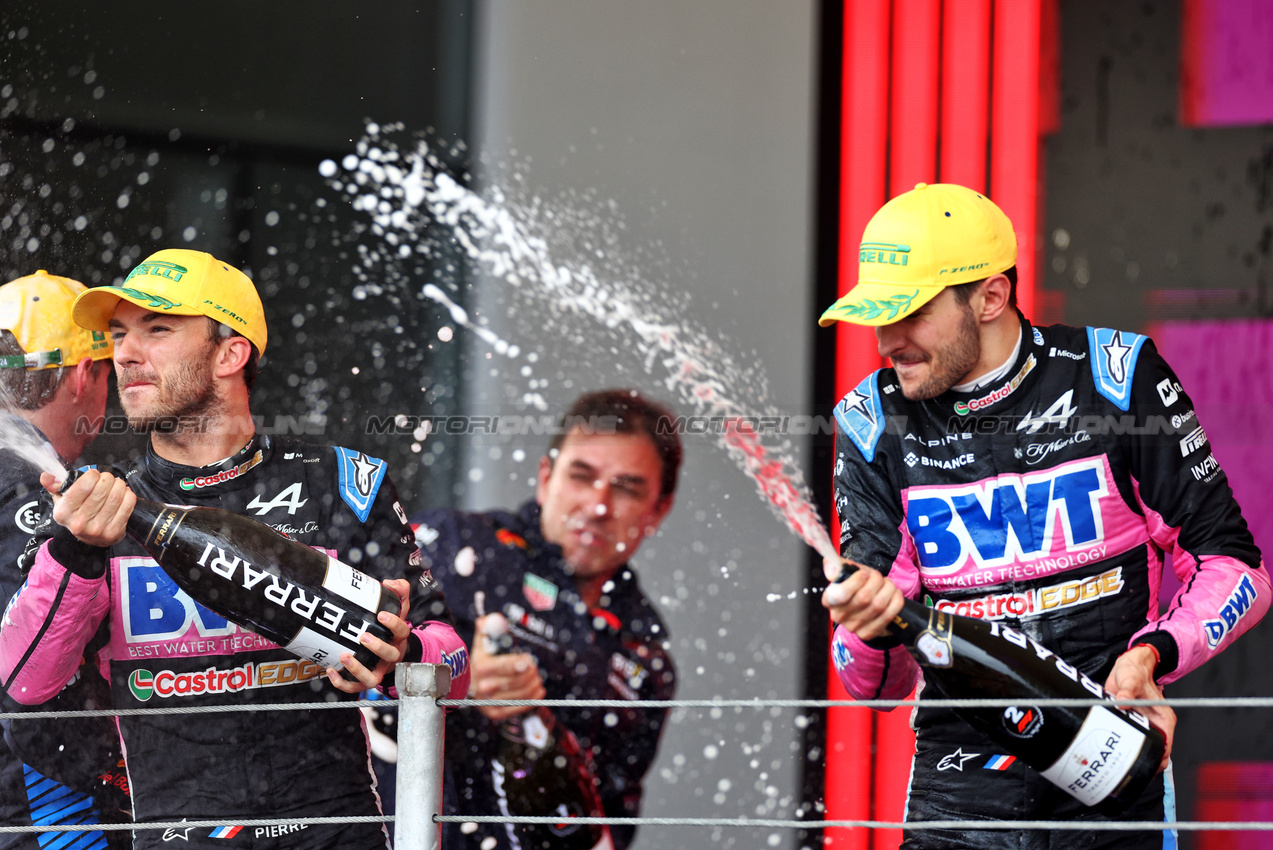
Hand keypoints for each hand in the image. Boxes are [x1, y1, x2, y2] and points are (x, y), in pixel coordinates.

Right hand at [41, 470, 133, 547]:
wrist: (87, 540)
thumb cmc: (75, 514)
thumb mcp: (61, 501)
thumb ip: (54, 486)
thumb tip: (46, 476)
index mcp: (64, 512)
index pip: (83, 486)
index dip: (93, 475)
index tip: (94, 475)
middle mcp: (79, 522)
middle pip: (102, 489)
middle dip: (108, 478)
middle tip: (107, 479)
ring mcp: (98, 529)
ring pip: (116, 495)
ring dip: (119, 485)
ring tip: (116, 485)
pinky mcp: (114, 532)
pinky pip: (128, 505)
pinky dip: (128, 495)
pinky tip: (123, 494)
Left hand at [327, 579, 413, 692]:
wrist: (392, 655)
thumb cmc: (391, 630)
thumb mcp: (399, 609)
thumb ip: (399, 591)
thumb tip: (388, 583)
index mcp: (399, 638)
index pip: (402, 631)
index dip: (394, 624)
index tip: (381, 615)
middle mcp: (391, 656)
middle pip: (390, 655)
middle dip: (377, 647)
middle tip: (363, 636)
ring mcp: (379, 670)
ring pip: (372, 677)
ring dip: (358, 669)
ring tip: (345, 656)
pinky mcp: (365, 681)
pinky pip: (355, 687)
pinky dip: (342, 682)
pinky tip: (331, 670)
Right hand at [469, 613, 545, 721]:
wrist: (468, 685)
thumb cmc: (481, 661)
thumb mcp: (482, 644)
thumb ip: (486, 629)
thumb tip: (486, 619)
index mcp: (481, 667)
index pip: (505, 665)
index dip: (520, 663)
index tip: (528, 660)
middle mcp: (483, 687)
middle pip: (516, 681)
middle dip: (531, 673)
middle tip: (535, 667)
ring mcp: (489, 702)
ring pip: (521, 694)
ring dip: (534, 685)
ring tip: (537, 678)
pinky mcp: (495, 713)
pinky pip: (518, 707)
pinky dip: (532, 700)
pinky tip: (538, 691)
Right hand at [821, 556, 905, 641]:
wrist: (866, 607)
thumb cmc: (857, 586)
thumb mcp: (848, 573)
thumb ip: (838, 566)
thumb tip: (830, 564)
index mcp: (830, 600)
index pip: (840, 594)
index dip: (855, 582)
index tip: (863, 574)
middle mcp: (839, 616)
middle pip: (864, 597)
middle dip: (876, 581)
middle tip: (877, 576)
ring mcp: (854, 627)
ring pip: (878, 605)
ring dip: (888, 589)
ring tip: (887, 584)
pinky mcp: (869, 633)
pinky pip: (889, 614)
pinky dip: (896, 600)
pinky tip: (894, 594)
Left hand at [1104, 645, 1174, 771]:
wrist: (1126, 667)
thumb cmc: (1135, 672)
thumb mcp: (1132, 679)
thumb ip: (1127, 690)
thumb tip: (1122, 701)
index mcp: (1163, 719)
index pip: (1166, 747)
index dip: (1158, 760)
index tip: (1145, 767)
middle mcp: (1155, 725)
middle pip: (1153, 752)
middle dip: (1143, 762)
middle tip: (1125, 768)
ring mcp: (1143, 725)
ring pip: (1140, 748)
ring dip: (1130, 754)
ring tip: (1116, 762)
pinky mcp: (1131, 723)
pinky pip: (1128, 739)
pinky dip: (1121, 745)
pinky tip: (1110, 749)